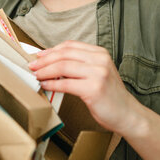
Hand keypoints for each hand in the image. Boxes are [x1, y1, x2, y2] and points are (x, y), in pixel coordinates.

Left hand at [28, 40, 142, 135]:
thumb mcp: (97, 73)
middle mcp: (100, 60)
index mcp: (100, 53)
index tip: (38, 56)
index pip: (70, 46)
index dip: (51, 50)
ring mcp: (98, 74)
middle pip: (64, 54)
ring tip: (36, 75)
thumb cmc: (109, 96)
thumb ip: (79, 65)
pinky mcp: (94, 89)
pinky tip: (45, 85)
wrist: (127, 114)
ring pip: (63, 66)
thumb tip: (51, 62)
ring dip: (45, 71)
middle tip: (32, 66)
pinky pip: (66, 83)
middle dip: (44, 60)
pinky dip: (52, 84)